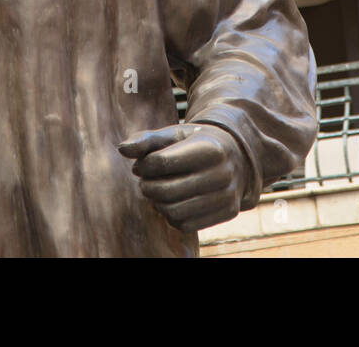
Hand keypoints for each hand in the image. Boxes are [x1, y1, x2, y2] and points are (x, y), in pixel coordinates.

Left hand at [118, 124, 250, 231]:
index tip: (142, 164)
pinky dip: (172, 215)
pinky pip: (186, 224)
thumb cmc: (197, 143)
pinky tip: (173, 202)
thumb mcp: (175, 134)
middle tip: (145, 181)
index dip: (143, 165)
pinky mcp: (227, 213)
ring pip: (174, 211)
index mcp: (209, 148)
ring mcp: (227, 195)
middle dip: (147, 186)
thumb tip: (122, 149)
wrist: (237, 157)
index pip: (161, 162)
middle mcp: (222, 173)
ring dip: (157, 203)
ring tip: (157, 191)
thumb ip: (147, 140)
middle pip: (166, 190)